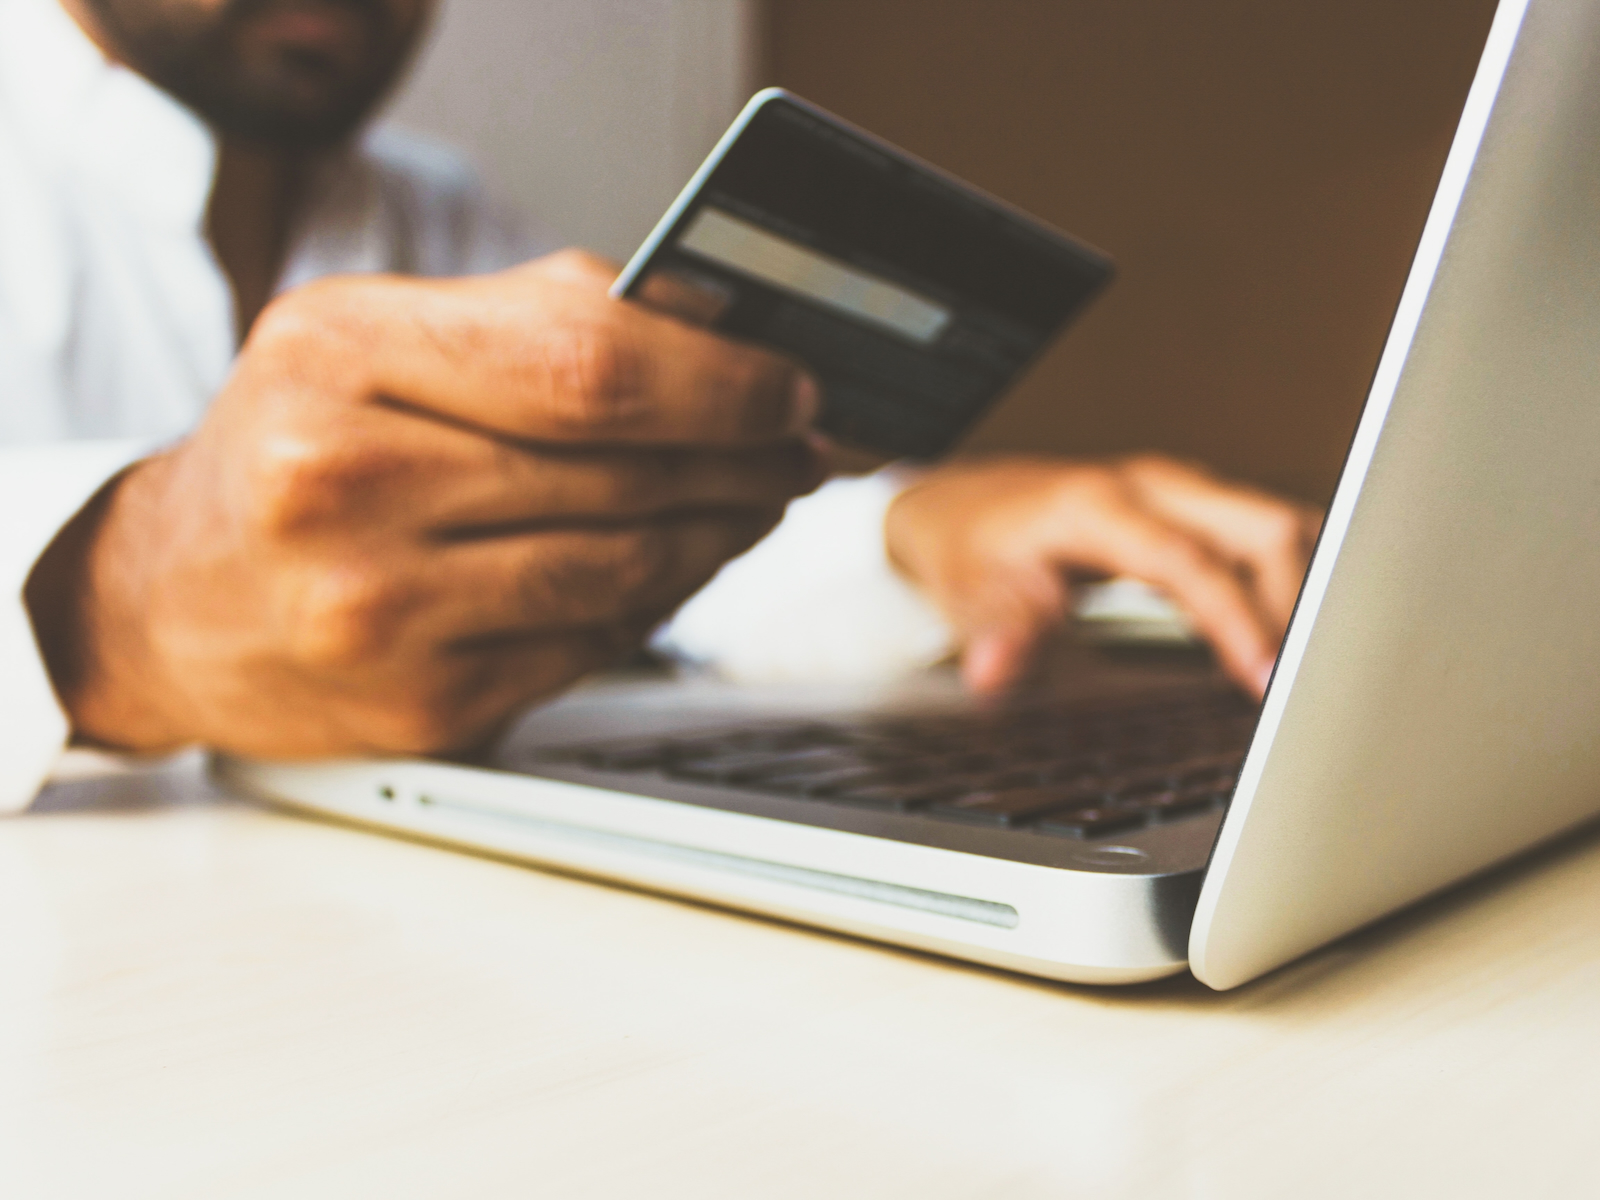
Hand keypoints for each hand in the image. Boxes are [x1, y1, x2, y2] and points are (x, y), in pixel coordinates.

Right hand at [26, 251, 823, 757]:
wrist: (168, 600)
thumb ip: (536, 320)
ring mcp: (380, 611)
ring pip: (625, 569)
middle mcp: (344, 485)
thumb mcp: (372, 338)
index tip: (791, 385)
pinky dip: (657, 602)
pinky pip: (592, 645)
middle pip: (623, 471)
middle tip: (800, 447)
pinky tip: (676, 566)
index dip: (722, 380)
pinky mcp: (421, 705)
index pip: (588, 365)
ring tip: (755, 501)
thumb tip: (717, 331)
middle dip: (746, 458)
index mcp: (338, 355)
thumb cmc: (290, 449)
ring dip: (720, 534)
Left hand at [884, 455, 1321, 696]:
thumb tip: (994, 671)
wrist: (962, 504)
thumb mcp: (968, 592)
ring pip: (1277, 525)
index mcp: (1099, 505)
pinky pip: (1264, 536)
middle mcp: (1151, 485)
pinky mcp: (1193, 507)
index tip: (1266, 679)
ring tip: (1317, 666)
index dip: (1236, 620)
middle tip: (1309, 683)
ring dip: (1306, 590)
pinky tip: (1296, 634)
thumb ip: (998, 630)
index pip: (1190, 561)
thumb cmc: (970, 547)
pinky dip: (1292, 580)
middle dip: (1299, 603)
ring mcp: (1179, 490)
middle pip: (1263, 527)